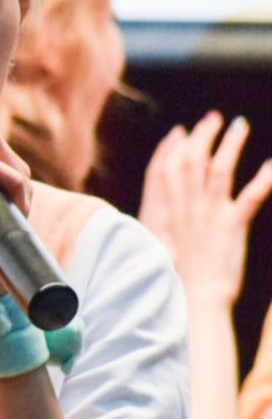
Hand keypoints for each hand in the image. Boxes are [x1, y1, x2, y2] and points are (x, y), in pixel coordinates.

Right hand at [138, 111, 271, 307]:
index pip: (164, 169)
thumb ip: (164, 226)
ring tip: (240, 126)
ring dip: (230, 145)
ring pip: (219, 169)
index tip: (181, 132)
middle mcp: (186, 207)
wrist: (191, 299)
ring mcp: (208, 214)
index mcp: (165, 212)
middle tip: (213, 119)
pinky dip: (264, 179)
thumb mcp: (158, 248)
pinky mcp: (232, 225)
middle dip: (202, 137)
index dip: (171, 148)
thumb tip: (167, 214)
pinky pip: (251, 196)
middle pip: (192, 161)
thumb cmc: (173, 282)